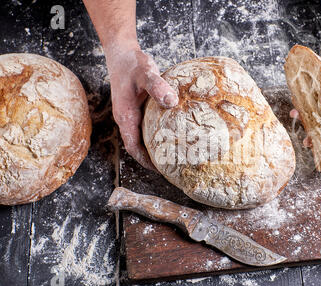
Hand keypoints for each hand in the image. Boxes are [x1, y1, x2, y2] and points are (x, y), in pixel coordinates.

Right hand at [104, 41, 177, 170]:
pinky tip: (169, 133)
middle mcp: (126, 118)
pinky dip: (154, 134)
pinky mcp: (135, 108)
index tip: (161, 170)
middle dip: (152, 158)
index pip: (133, 147)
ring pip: (140, 137)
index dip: (146, 161)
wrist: (121, 52)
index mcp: (125, 116)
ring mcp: (130, 114)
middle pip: (137, 146)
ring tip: (172, 154)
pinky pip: (144, 127)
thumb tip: (171, 102)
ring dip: (153, 147)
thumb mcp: (146, 73)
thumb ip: (158, 86)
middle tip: (171, 166)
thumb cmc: (132, 63)